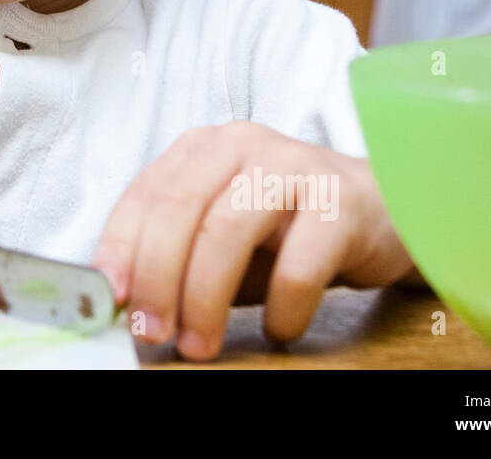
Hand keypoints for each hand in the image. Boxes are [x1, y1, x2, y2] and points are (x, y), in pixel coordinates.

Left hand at [90, 120, 415, 360]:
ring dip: (205, 298)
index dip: (119, 248)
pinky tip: (280, 330)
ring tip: (200, 344)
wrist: (383, 212)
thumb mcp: (222, 233)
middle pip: (179, 210)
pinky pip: (298, 265)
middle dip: (157, 278)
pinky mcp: (340, 202)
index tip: (107, 297)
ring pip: (227, 232)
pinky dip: (281, 309)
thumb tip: (126, 302)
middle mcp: (242, 145)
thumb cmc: (288, 228)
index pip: (144, 194)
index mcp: (202, 148)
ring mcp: (292, 167)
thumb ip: (177, 255)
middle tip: (151, 331)